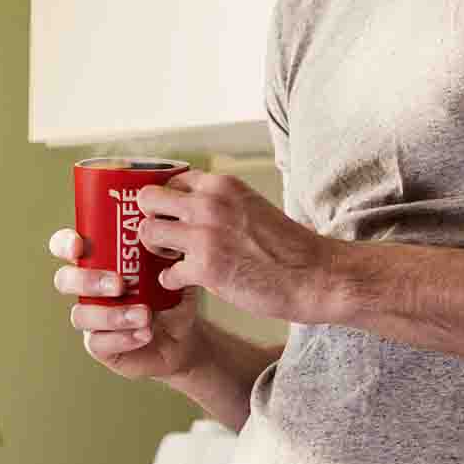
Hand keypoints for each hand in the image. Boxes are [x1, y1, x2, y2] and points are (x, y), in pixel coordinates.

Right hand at [50, 229, 211, 381]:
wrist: (184, 335)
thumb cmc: (173, 293)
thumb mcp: (176, 265)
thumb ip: (168, 243)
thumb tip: (168, 218)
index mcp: (98, 260)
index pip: (67, 246)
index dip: (65, 244)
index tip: (80, 245)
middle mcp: (88, 288)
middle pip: (64, 280)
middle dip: (88, 280)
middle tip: (120, 284)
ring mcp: (90, 317)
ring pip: (80, 315)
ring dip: (111, 315)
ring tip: (145, 316)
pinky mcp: (99, 345)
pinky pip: (97, 343)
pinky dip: (122, 338)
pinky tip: (145, 334)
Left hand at [131, 169, 341, 322]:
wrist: (316, 276)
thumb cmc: (287, 248)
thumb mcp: (251, 207)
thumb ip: (221, 204)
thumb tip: (190, 209)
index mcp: (223, 186)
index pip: (171, 180)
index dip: (165, 202)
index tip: (167, 216)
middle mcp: (209, 203)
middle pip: (148, 199)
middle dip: (150, 219)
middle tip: (163, 238)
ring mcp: (205, 234)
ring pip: (147, 233)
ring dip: (154, 250)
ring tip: (171, 260)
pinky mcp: (205, 268)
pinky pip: (165, 273)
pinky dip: (172, 282)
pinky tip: (186, 283)